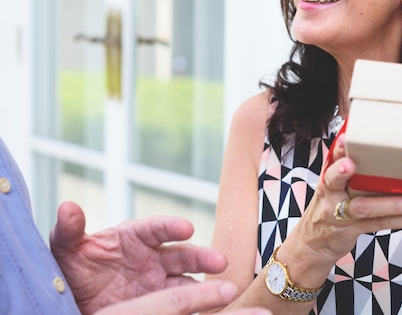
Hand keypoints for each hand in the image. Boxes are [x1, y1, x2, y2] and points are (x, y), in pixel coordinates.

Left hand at [50, 201, 239, 313]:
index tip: (187, 229)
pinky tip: (210, 309)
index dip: (172, 228)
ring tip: (224, 290)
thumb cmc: (73, 268)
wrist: (74, 302)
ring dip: (207, 285)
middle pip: (182, 255)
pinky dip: (197, 306)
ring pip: (188, 282)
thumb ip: (69, 230)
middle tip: (219, 261)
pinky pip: (182, 305)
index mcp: (135, 237)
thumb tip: (68, 207)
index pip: (157, 229)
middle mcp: (153, 258)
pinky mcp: (160, 305)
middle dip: (202, 257)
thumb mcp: (66, 249)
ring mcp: (158, 284)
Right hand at [297, 133, 401, 261]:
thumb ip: (349, 168)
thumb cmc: (330, 205)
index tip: (346, 138)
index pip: (331, 159)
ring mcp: (339, 213)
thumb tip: (382, 144)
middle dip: (343, 172)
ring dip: (394, 203)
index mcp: (329, 177)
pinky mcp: (352, 229)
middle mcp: (330, 193)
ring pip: (365, 207)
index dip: (338, 149)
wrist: (313, 243)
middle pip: (336, 181)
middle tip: (351, 164)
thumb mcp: (332, 185)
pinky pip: (379, 224)